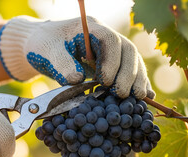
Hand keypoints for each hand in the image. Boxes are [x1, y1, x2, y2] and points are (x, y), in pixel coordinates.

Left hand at [0, 16, 154, 98]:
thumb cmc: (43, 45)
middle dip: (128, 73)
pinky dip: (137, 82)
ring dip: (137, 79)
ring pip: (132, 60)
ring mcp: (111, 49)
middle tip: (121, 94)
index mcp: (91, 28)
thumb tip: (77, 80)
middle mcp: (105, 36)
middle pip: (127, 50)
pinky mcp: (112, 62)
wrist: (42, 45)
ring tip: (138, 98)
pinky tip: (145, 96)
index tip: (105, 81)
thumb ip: (61, 63)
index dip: (112, 61)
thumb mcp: (48, 52)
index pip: (110, 40)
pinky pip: (130, 70)